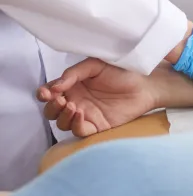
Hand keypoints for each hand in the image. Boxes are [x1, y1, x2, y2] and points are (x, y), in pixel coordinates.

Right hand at [36, 59, 157, 137]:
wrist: (146, 83)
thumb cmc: (123, 71)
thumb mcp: (97, 65)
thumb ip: (75, 73)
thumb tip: (55, 87)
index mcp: (73, 85)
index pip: (50, 92)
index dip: (43, 94)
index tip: (46, 92)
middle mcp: (76, 101)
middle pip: (51, 111)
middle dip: (51, 107)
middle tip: (60, 100)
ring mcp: (85, 115)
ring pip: (62, 123)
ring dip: (62, 116)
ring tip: (73, 105)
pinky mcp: (96, 126)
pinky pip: (79, 131)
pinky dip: (76, 125)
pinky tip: (81, 113)